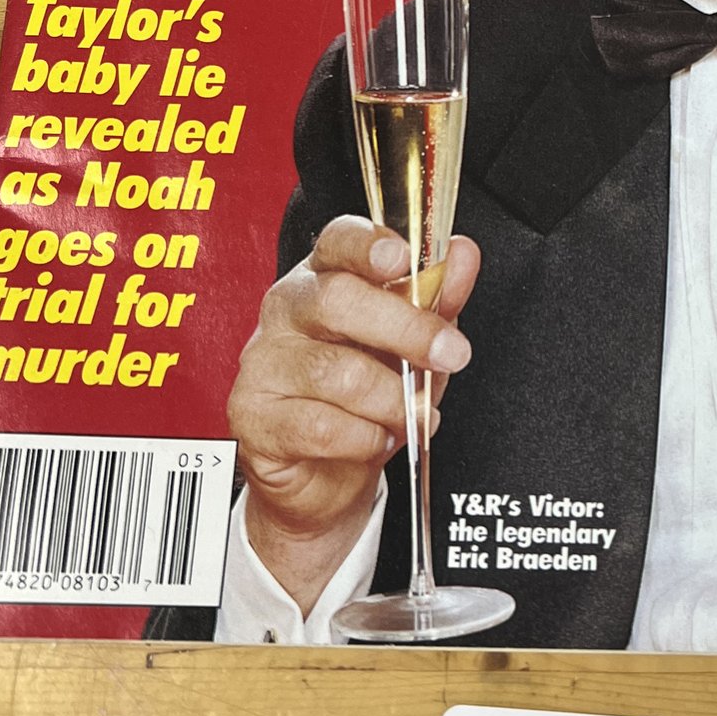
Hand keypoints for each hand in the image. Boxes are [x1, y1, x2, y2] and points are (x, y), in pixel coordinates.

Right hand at [230, 217, 480, 608]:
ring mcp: (263, 363)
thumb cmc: (367, 395)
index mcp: (323, 276)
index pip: (337, 242)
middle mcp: (286, 311)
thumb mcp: (413, 344)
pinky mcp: (254, 418)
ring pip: (335, 371)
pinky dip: (365, 438)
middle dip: (406, 328)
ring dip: (392, 399)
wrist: (325, 473)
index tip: (403, 258)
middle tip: (452, 354)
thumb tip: (462, 253)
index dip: (368, 245)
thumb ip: (436, 298)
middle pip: (337, 300)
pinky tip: (378, 439)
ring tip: (415, 415)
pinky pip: (319, 427)